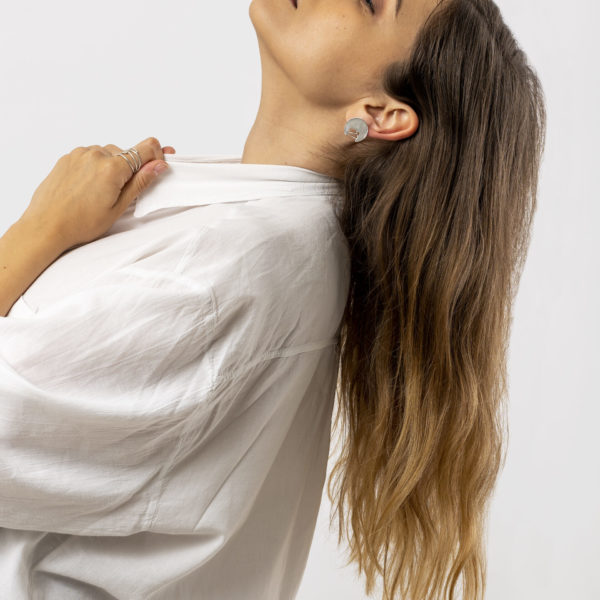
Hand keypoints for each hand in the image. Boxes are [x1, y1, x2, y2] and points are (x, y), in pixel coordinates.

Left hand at [21, 137, 175, 251]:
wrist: (46, 226)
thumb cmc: (81, 223)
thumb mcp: (118, 207)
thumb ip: (140, 182)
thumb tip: (159, 165)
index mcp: (113, 167)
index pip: (146, 148)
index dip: (157, 155)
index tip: (159, 164)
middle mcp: (96, 154)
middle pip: (126, 153)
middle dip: (130, 169)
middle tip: (123, 192)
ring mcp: (80, 154)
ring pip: (107, 155)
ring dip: (111, 168)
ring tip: (101, 193)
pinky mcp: (68, 158)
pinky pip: (90, 157)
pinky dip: (95, 168)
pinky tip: (88, 188)